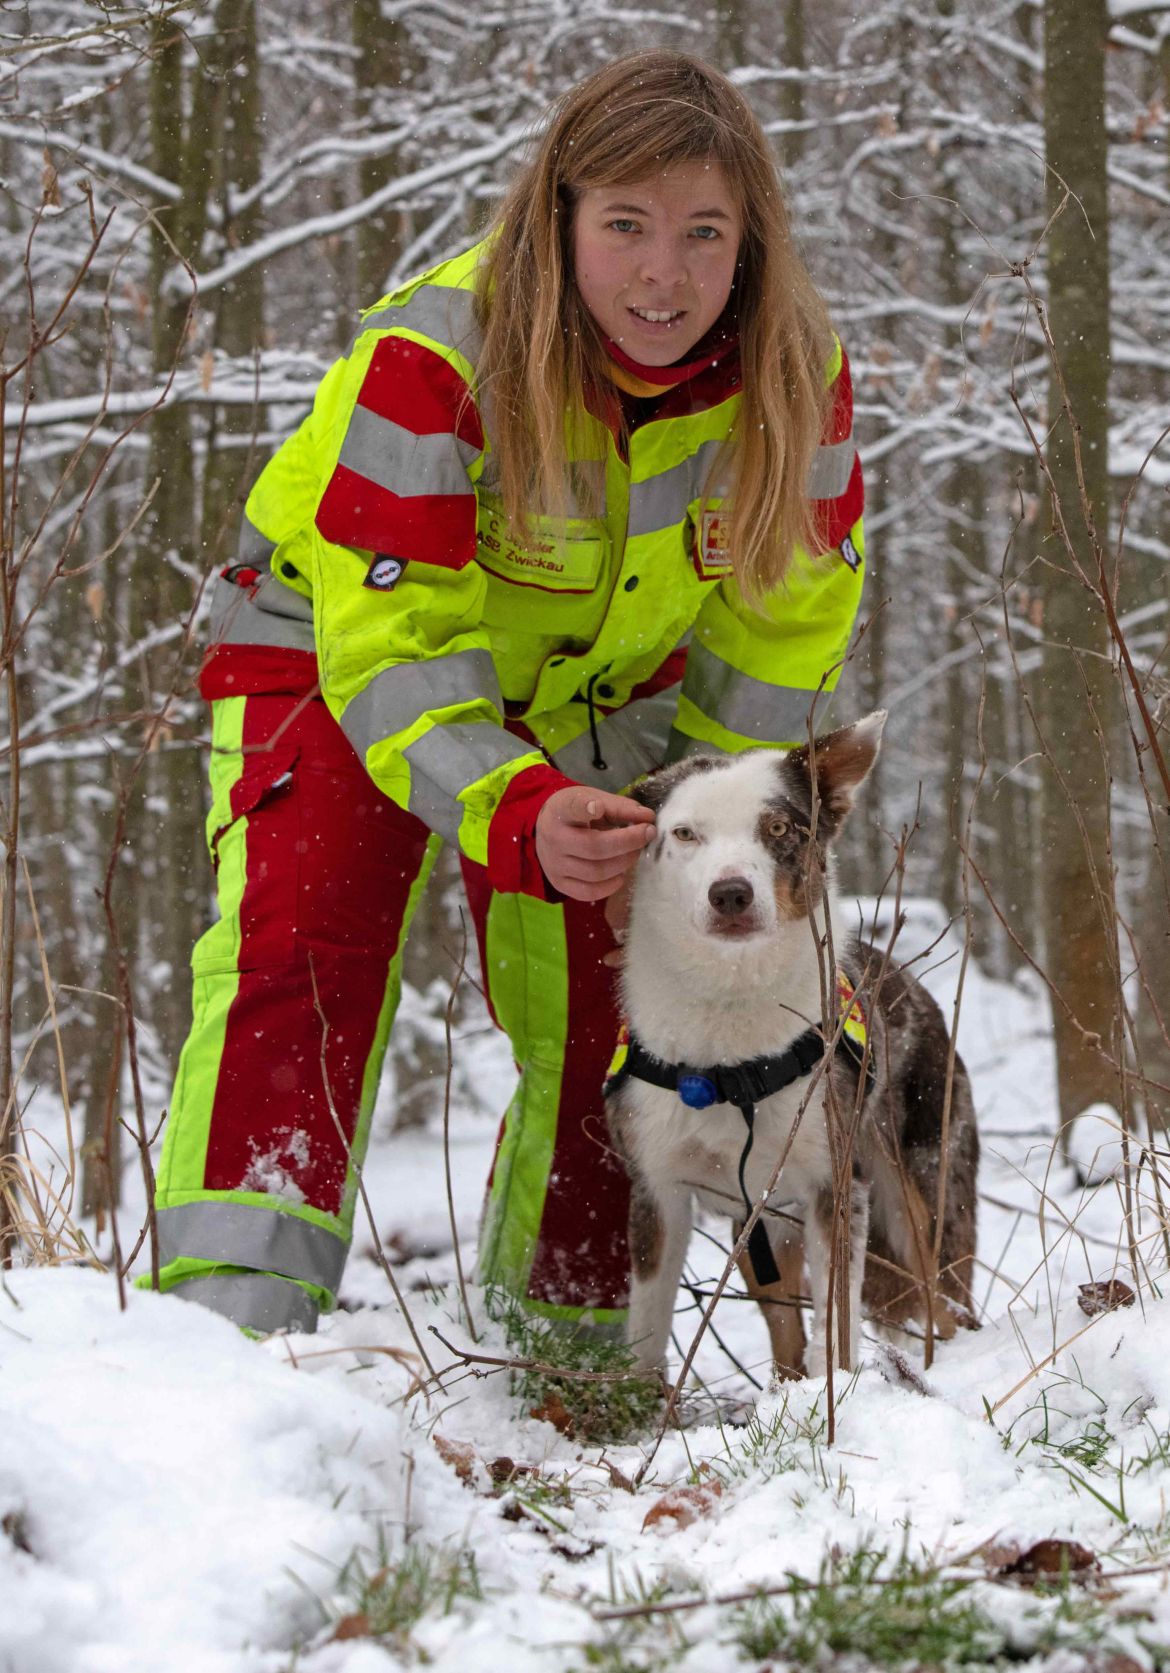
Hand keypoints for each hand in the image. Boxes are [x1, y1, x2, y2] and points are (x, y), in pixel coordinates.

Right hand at [535, 786, 654, 901]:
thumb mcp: (596, 800)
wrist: (547, 829)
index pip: (571, 809)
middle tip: (648, 833)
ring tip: (634, 852)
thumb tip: (648, 818)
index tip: (598, 807)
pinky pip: (588, 892)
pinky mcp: (559, 883)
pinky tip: (620, 874)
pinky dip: (610, 886)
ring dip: (624, 863)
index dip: (585, 809)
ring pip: (595, 872)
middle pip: (594, 847)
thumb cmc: (577, 813)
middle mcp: (554, 838)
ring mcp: (554, 864)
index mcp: (561, 810)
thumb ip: (621, 808)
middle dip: (628, 842)